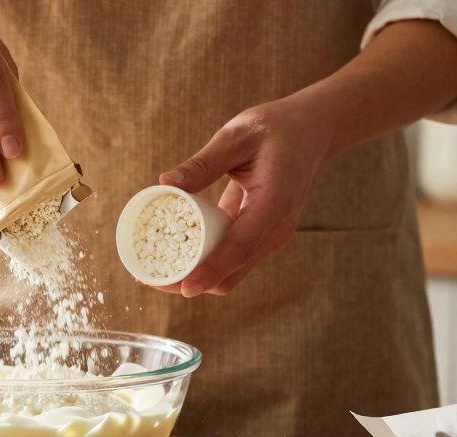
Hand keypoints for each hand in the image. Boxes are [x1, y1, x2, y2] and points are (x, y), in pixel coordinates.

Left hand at [153, 99, 332, 296]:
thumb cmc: (274, 129)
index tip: (184, 287)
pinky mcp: (258, 236)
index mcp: (272, 205)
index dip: (210, 271)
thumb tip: (165, 183)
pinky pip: (228, 259)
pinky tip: (172, 256)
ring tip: (151, 272)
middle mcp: (274, 230)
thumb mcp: (236, 136)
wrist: (309, 132)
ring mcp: (268, 238)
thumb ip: (203, 163)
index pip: (239, 248)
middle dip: (190, 282)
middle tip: (147, 277)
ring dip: (192, 277)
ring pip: (229, 273)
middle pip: (230, 274)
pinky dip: (201, 263)